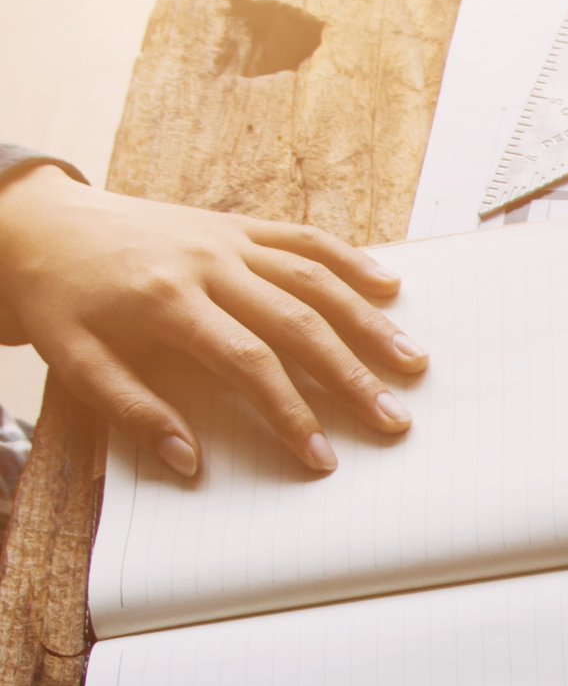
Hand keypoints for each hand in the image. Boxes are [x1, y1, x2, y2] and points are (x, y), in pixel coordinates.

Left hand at [0, 164, 419, 477]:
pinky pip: (302, 238)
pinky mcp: (234, 225)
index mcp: (166, 302)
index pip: (248, 363)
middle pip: (297, 323)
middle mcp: (206, 265)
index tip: (321, 456)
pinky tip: (389, 286)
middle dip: (350, 376)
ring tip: (412, 360)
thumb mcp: (74, 361)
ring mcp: (226, 240)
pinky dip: (349, 259)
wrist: (38, 222)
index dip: (291, 413)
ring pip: (313, 278)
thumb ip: (133, 412)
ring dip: (368, 321)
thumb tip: (190, 463)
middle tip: (392, 420)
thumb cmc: (57, 297)